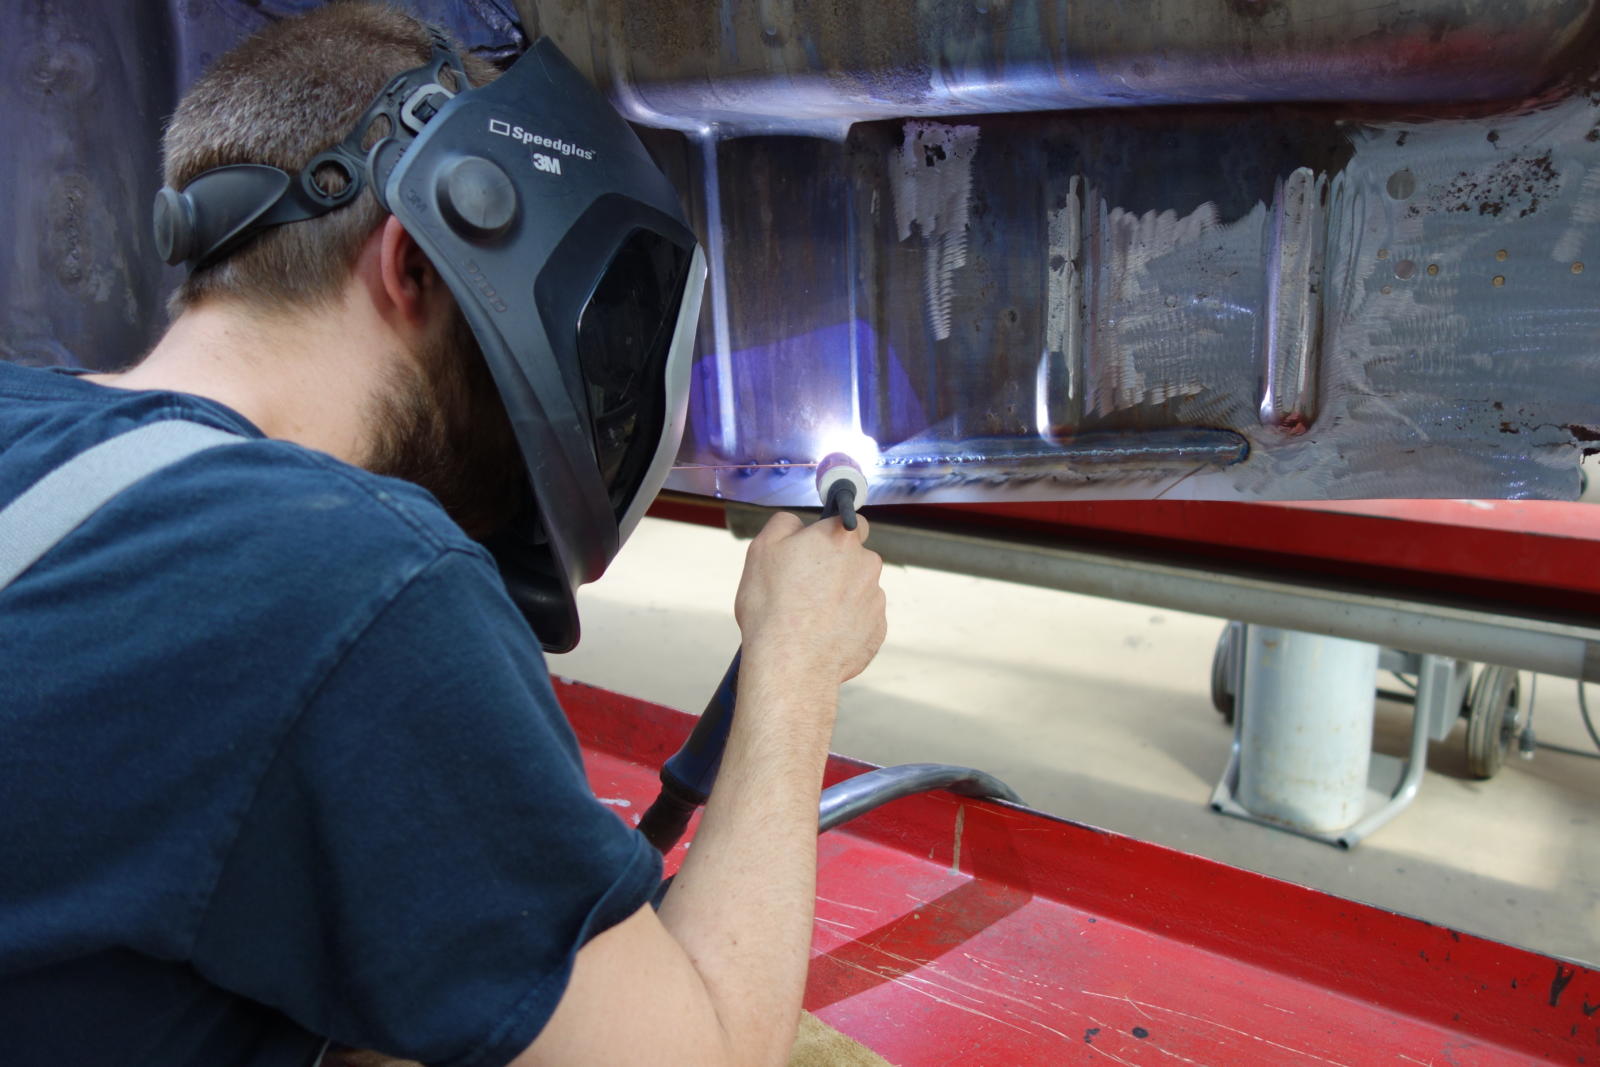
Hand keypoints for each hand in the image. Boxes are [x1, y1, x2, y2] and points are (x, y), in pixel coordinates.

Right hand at [734, 512, 886, 685]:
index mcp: (841, 538)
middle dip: (835, 570)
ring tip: (809, 618)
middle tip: (804, 589)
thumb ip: (785, 524)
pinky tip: (820, 635)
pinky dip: (845, 624)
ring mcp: (875, 599)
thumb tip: (798, 524)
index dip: (834, 534)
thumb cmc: (773, 607)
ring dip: (839, 598)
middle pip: (855, 559)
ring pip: (858, 591)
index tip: (819, 549)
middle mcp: (866, 565)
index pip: (853, 522)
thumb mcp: (762, 549)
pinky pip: (861, 620)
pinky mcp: (877, 630)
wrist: (790, 664)